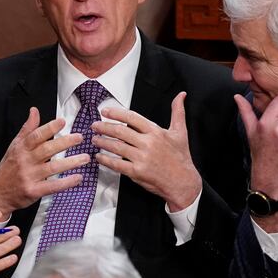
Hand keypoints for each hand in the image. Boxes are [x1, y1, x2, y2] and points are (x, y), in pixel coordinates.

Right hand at [0, 107, 89, 214]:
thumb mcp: (15, 146)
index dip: (49, 128)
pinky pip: (53, 186)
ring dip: (70, 163)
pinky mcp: (33, 191)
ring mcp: (29, 177)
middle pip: (46, 150)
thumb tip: (34, 111)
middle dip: (64, 143)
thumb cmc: (9, 167)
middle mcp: (25, 161)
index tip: (62, 122)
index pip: (36, 136)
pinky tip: (78, 178)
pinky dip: (67, 182)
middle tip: (79, 138)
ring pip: (52, 168)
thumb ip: (27, 129)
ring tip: (85, 158)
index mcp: (21, 149)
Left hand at [92, 92, 201, 211]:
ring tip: (94, 139)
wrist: (183, 181)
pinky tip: (99, 157)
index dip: (116, 113)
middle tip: (94, 126)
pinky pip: (117, 164)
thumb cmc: (180, 157)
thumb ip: (178, 112)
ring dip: (102, 142)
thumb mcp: (180, 132)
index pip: (132, 118)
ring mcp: (142, 158)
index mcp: (155, 132)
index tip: (105, 111)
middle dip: (104, 127)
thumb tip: (181, 95)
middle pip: (120, 132)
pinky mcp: (137, 172)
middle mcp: (148, 143)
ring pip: (116, 147)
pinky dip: (106, 160)